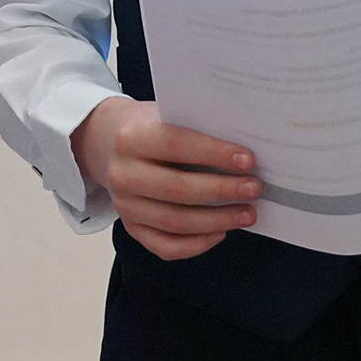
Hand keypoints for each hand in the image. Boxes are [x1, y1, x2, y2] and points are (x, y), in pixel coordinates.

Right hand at [71, 96, 260, 261]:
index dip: (214, 154)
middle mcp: (122, 174)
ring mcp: (124, 205)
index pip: (176, 145)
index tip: (248, 160)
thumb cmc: (148, 127)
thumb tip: (244, 153)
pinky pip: (166, 246)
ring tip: (247, 214)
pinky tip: (220, 233)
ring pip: (175, 222)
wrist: (105, 143)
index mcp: (131, 138)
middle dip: (221, 190)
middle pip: (177, 188)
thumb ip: (195, 128)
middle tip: (254, 189)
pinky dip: (197, 244)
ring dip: (217, 220)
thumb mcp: (164, 114)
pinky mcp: (131, 228)